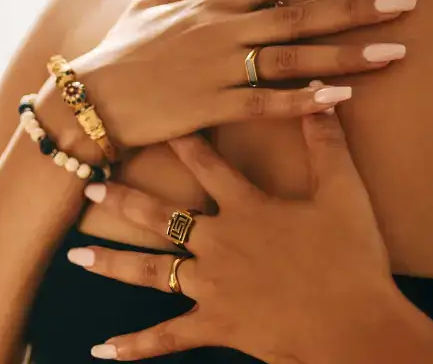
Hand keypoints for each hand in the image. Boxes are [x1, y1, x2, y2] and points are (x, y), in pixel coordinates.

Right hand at [67, 0, 415, 149]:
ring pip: (295, 57)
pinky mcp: (212, 106)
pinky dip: (306, 101)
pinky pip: (268, 102)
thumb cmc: (121, 53)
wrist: (88, 100)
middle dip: (357, 4)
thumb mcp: (149, 3)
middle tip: (408, 0)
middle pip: (301, 12)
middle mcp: (222, 29)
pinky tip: (343, 98)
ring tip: (396, 51)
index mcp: (213, 2)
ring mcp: (219, 68)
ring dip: (348, 54)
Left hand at [67, 114, 401, 361]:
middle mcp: (219, 242)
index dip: (178, 140)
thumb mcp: (344, 194)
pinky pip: (168, 337)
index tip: (149, 119)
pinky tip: (105, 350)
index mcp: (246, 208)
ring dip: (111, 263)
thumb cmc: (354, 261)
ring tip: (76, 255)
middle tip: (89, 187)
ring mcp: (212, 286)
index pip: (205, 163)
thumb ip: (327, 143)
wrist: (356, 327)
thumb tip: (320, 95)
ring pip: (151, 270)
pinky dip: (136, 346)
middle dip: (123, 199)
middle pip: (160, 215)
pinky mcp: (215, 325)